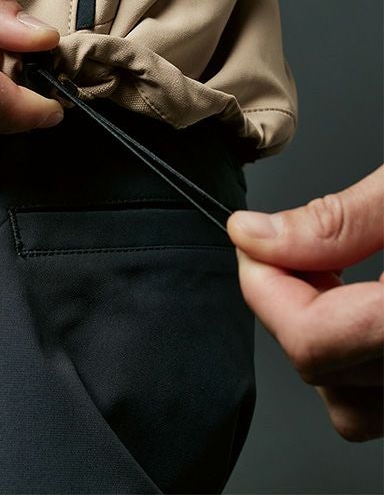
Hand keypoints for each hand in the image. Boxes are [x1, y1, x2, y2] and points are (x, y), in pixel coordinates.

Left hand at [227, 166, 383, 441]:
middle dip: (288, 301)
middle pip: (323, 372)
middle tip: (296, 246)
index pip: (311, 340)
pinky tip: (362, 298)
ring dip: (321, 334)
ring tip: (335, 272)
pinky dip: (356, 350)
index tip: (252, 239)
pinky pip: (378, 394)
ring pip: (351, 401)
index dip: (264, 284)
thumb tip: (257, 236)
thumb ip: (340, 221)